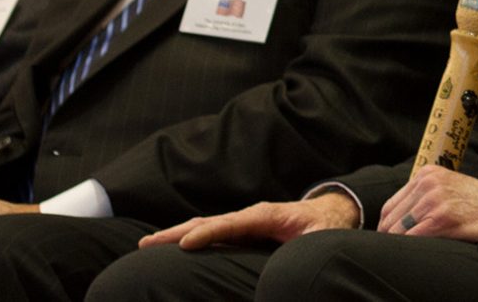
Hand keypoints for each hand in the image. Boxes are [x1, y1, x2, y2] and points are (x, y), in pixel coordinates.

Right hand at [141, 193, 358, 249]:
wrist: (331, 212)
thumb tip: (294, 265)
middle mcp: (250, 216)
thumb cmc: (325, 227)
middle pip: (208, 222)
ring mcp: (244, 222)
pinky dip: (188, 237)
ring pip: (204, 226)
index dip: (209, 233)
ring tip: (146, 245)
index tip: (186, 244)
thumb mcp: (321, 237)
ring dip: (176, 235)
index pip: (232, 223)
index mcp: (267, 216)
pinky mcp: (242, 230)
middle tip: (146, 244)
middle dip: (177, 232)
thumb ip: (308, 246)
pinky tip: (170, 247)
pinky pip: (211, 233)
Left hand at [374, 167, 477, 249]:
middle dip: (391, 240)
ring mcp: (434, 200)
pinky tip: (420, 255)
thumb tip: (396, 225)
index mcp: (428, 174)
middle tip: (398, 255)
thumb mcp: (451, 190)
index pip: (390, 206)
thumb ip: (425, 198)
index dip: (387, 228)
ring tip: (409, 256)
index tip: (391, 243)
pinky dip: (410, 251)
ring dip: (400, 247)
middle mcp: (428, 183)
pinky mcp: (441, 219)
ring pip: (397, 233)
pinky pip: (410, 241)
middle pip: (390, 220)